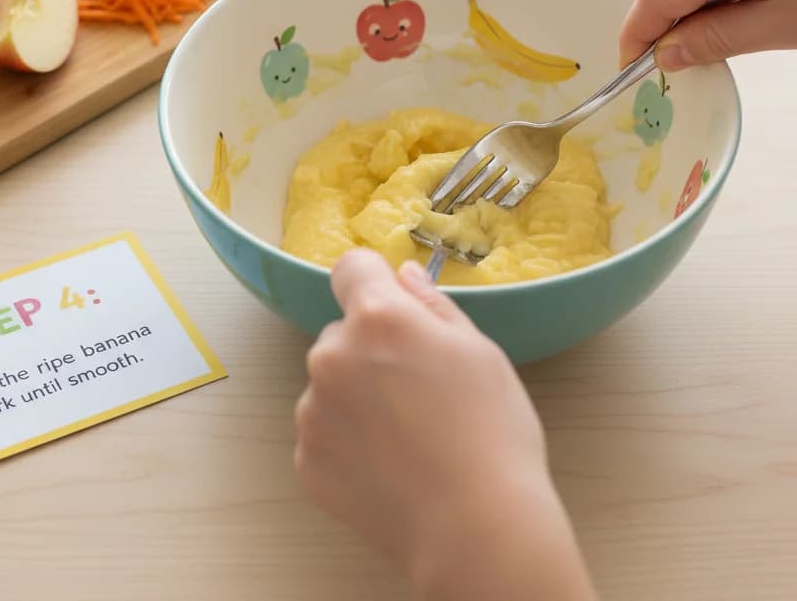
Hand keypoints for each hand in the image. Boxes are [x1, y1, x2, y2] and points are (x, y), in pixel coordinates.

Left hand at [295, 249, 596, 600]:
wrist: (475, 527)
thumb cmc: (490, 430)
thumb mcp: (478, 351)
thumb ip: (431, 304)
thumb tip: (402, 276)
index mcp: (377, 318)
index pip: (352, 268)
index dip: (375, 281)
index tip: (396, 306)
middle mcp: (332, 356)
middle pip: (343, 332)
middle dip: (372, 347)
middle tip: (418, 386)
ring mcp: (313, 411)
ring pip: (331, 383)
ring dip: (357, 395)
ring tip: (408, 433)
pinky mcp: (307, 460)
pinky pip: (325, 431)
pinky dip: (349, 440)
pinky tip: (390, 463)